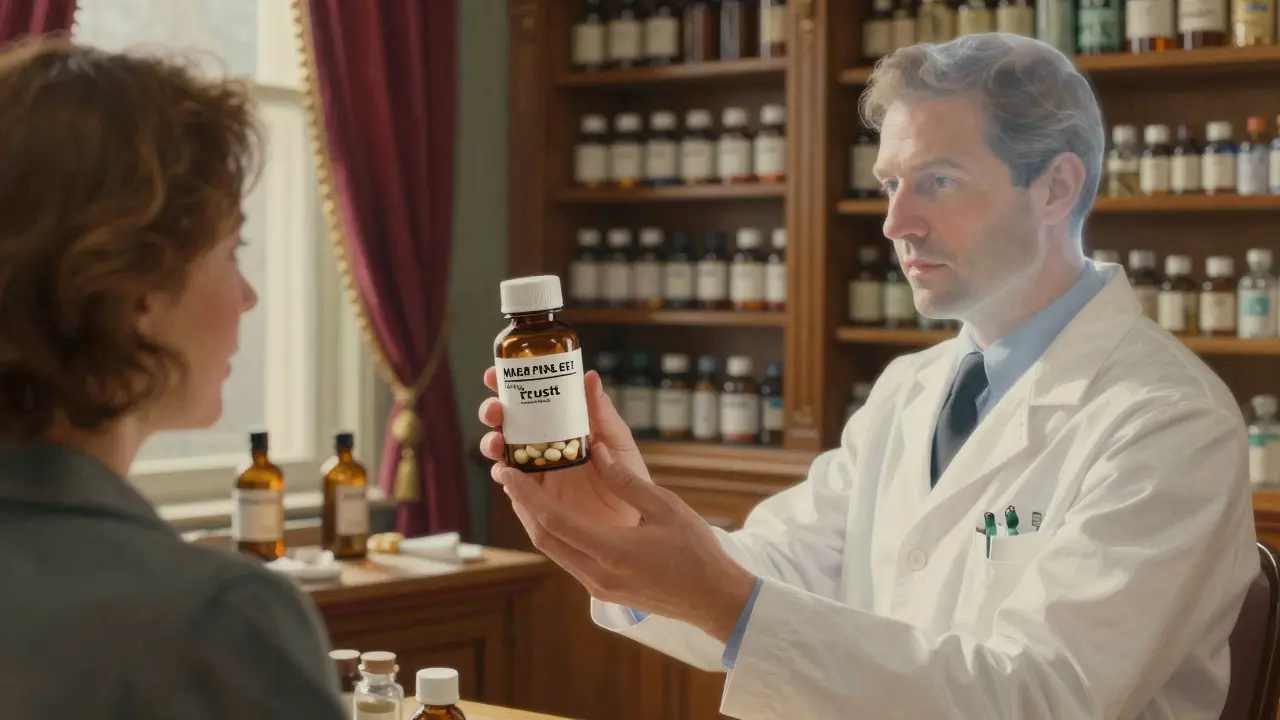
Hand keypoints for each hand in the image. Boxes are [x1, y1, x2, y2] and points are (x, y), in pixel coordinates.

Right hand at [478, 367, 644, 528]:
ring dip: (492, 442)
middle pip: (507, 423)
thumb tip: (590, 376)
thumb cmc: (628, 477)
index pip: (528, 399)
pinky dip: (502, 475)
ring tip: (497, 442)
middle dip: (493, 411)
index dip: (506, 385)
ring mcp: (535, 470)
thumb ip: (602, 412)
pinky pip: (510, 484)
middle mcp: (542, 445)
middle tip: (494, 409)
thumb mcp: (618, 440)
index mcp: (561, 425)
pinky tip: (505, 470)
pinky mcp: (533, 497)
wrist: (634, 520)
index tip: (493, 375)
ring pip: (502, 452)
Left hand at [495, 447, 757, 642]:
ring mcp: (598, 587)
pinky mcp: (603, 590)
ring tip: (525, 490)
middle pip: (543, 537)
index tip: (506, 471)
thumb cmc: (696, 552)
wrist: (713, 599)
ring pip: (553, 549)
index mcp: (612, 552)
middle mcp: (597, 574)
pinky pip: (568, 557)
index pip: (553, 520)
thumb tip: (597, 452)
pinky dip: (555, 532)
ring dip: (535, 519)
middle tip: (507, 475)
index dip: (525, 494)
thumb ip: (626, 480)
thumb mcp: (665, 507)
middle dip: (521, 505)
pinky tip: (554, 513)